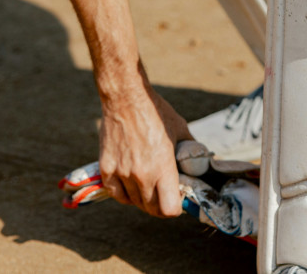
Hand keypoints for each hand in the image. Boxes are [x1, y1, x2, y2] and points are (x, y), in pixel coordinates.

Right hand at [98, 86, 192, 217]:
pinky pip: (116, 194)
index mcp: (163, 167)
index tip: (177, 200)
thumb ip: (190, 149)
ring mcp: (122, 173)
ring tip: (148, 187)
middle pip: (152, 209)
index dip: (175, 208)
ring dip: (143, 199)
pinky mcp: (106, 168)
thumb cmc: (155, 112)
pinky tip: (131, 185)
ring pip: (134, 202)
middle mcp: (142, 175)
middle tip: (164, 196)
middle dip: (160, 206)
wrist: (126, 98)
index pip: (169, 209)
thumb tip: (200, 161)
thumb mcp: (180, 129)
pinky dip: (124, 194)